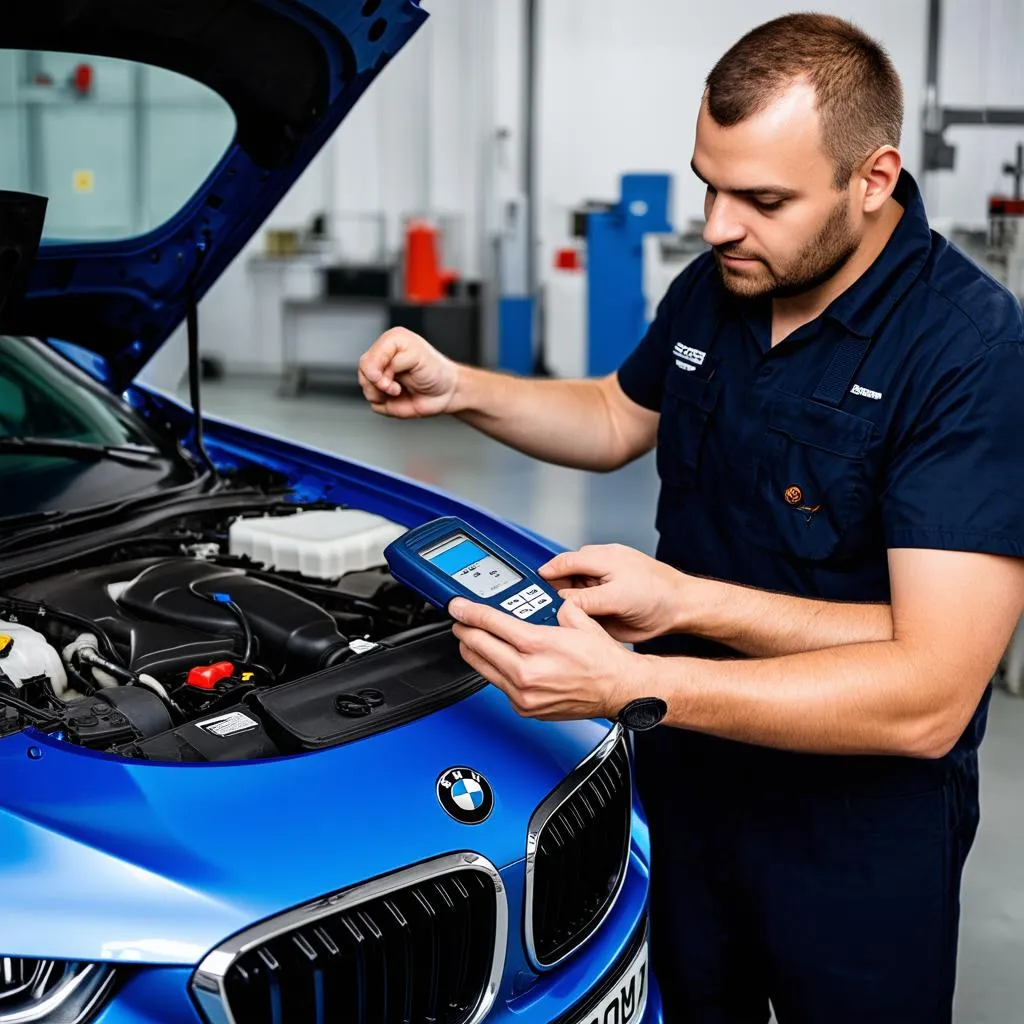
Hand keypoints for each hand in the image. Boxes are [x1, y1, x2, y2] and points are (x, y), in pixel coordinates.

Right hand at [358, 327, 459, 417]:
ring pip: (365, 389)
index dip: (376, 372)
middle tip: (395, 387)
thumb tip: (377, 374)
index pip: (368, 360)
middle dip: (378, 384)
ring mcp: (382, 377)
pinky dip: (386, 405)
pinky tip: (399, 398)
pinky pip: (374, 404)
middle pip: (363, 374)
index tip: (390, 378)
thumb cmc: (437, 371)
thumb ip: (393, 361)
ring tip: (399, 391)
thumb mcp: (417, 356)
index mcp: (390, 343)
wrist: (447, 392)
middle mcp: (383, 358)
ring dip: (382, 395)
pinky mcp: (384, 395)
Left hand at [449, 596, 642, 720]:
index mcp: (537, 645)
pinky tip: (495, 661)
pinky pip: (498, 685)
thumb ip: (551, 608)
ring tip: (470, 639)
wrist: (617, 690)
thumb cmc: (602, 660)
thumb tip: (537, 602)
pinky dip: (493, 670)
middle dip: (464, 630)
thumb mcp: (577, 620)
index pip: (490, 623)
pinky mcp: (525, 708)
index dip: (468, 612)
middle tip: (459, 621)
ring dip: (472, 651)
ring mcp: (523, 694)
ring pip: (482, 668)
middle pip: (478, 646)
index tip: (457, 607)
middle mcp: (526, 672)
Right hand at [539, 544, 690, 642]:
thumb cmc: (657, 594)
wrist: (680, 610)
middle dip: (548, 592)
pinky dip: (573, 619)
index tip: (529, 587)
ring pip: (569, 597)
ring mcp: (599, 590)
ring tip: (547, 620)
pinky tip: (567, 628)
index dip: (545, 574)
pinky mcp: (602, 608)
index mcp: (600, 558)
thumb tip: (560, 602)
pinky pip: (580, 612)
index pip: (564, 562)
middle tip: (534, 607)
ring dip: (560, 607)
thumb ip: (587, 599)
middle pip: (562, 579)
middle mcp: (597, 572)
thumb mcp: (618, 596)